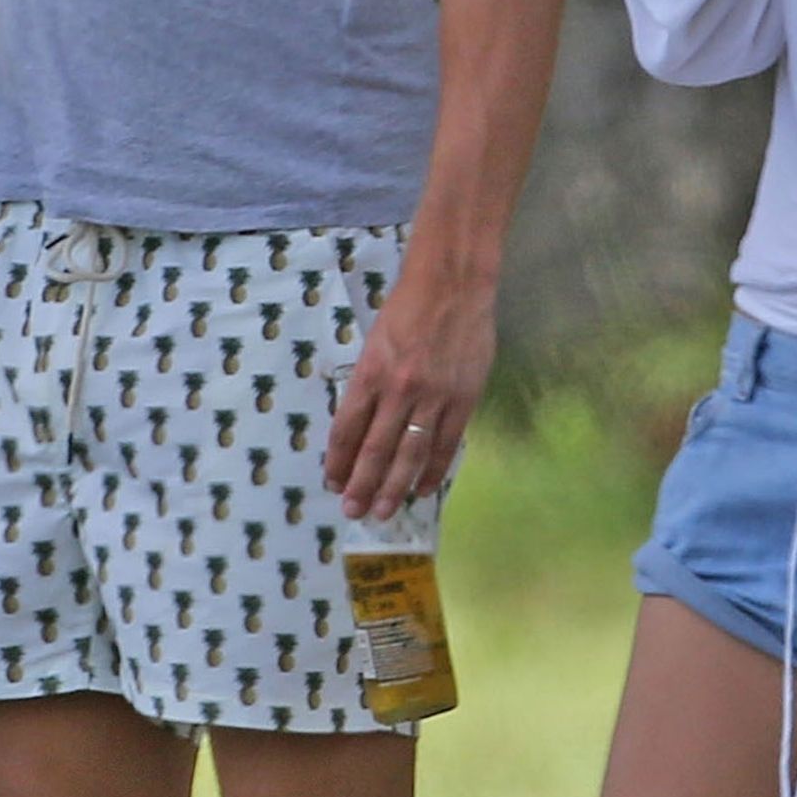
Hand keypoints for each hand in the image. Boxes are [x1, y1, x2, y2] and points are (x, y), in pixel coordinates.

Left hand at [323, 267, 494, 521]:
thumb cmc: (408, 309)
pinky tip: (422, 489)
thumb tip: (359, 428)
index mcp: (370, 373)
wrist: (453, 284)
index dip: (338, 460)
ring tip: (382, 511)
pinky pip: (445, 444)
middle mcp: (398, 390)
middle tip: (352, 512)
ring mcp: (433, 396)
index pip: (347, 428)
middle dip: (361, 484)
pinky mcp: (463, 399)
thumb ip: (369, 385)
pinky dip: (433, 470)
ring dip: (393, 486)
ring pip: (409, 453)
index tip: (333, 483)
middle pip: (375, 449)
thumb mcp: (374, 343)